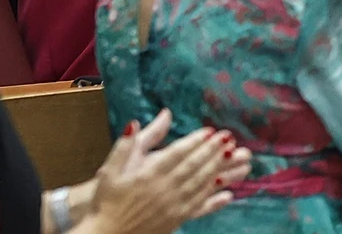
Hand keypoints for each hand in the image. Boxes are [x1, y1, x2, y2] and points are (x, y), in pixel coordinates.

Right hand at [90, 109, 250, 232]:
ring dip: (219, 170)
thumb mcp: (110, 170)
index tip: (211, 131)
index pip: (177, 154)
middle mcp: (163, 189)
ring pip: (200, 185)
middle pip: (193, 167)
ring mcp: (171, 206)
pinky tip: (229, 192)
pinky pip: (199, 207)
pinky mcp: (175, 220)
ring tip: (235, 157)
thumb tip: (135, 122)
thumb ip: (124, 145)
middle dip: (213, 151)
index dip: (195, 141)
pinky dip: (214, 199)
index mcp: (148, 175)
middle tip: (229, 138)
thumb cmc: (106, 202)